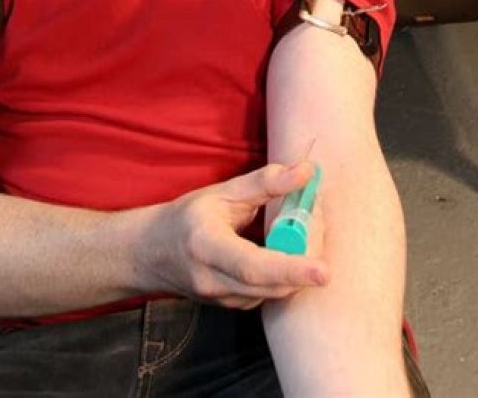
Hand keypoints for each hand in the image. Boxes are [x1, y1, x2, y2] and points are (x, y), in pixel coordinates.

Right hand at [134, 161, 329, 308]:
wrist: (153, 252)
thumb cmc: (189, 217)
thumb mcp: (223, 191)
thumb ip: (266, 182)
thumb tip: (307, 171)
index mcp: (206, 246)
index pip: (253, 267)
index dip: (290, 268)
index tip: (323, 271)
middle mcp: (213, 281)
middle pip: (271, 284)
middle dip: (305, 259)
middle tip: (319, 221)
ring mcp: (223, 300)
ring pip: (275, 292)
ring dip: (299, 266)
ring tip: (305, 228)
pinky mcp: (233, 307)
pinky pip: (270, 294)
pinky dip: (287, 274)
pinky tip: (289, 247)